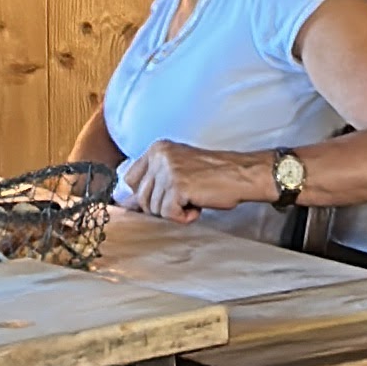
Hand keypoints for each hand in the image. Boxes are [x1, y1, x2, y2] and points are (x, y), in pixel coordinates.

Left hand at [117, 140, 267, 221]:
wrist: (241, 174)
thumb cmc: (212, 175)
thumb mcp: (177, 169)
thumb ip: (153, 181)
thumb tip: (125, 204)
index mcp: (157, 148)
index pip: (130, 179)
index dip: (145, 194)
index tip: (164, 197)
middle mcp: (159, 155)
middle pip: (141, 197)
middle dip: (161, 206)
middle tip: (185, 198)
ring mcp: (167, 170)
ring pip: (154, 209)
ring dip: (175, 211)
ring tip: (194, 199)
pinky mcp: (177, 186)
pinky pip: (169, 214)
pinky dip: (184, 217)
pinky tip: (198, 206)